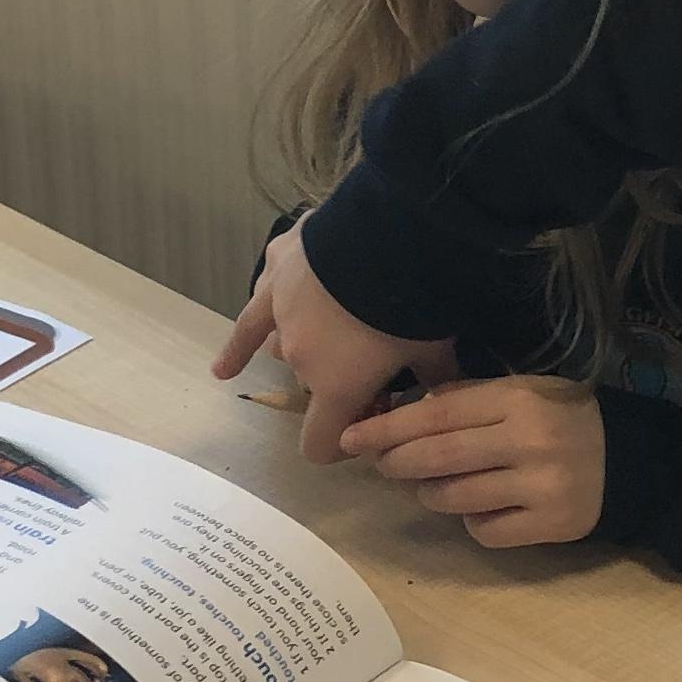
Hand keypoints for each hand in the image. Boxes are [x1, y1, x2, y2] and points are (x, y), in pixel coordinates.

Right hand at [213, 227, 452, 459]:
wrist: (389, 234)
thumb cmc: (415, 303)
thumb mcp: (434, 347)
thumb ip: (435, 376)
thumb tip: (443, 391)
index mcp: (335, 387)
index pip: (318, 444)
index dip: (337, 448)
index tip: (359, 432)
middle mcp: (299, 358)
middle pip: (310, 385)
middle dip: (332, 381)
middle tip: (367, 362)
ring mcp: (281, 313)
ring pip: (277, 345)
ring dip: (297, 347)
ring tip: (289, 348)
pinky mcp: (278, 269)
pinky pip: (257, 304)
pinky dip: (253, 320)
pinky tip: (238, 339)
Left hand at [338, 376, 605, 547]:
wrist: (629, 458)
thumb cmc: (562, 417)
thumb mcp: (520, 390)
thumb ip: (466, 398)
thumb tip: (403, 411)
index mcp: (517, 399)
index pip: (435, 414)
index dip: (388, 427)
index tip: (353, 438)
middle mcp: (529, 440)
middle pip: (438, 457)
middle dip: (397, 462)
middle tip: (381, 465)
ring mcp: (542, 485)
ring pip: (455, 498)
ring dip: (431, 494)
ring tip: (433, 487)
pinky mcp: (552, 524)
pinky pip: (485, 531)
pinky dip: (472, 522)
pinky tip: (482, 508)